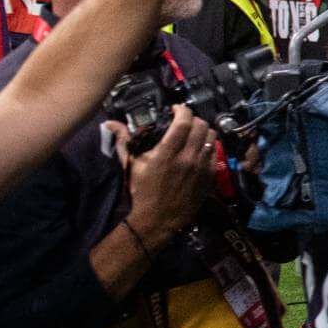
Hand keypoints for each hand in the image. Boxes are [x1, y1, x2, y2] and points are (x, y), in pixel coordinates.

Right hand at [120, 107, 214, 244]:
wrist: (158, 218)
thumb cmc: (142, 190)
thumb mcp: (131, 165)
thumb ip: (124, 141)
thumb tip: (111, 123)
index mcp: (167, 153)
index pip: (184, 122)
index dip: (183, 110)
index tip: (176, 109)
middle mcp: (188, 158)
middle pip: (202, 126)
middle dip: (193, 119)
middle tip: (185, 122)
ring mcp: (202, 167)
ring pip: (212, 138)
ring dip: (204, 132)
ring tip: (194, 134)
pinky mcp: (210, 176)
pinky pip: (216, 153)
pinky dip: (209, 147)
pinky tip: (200, 149)